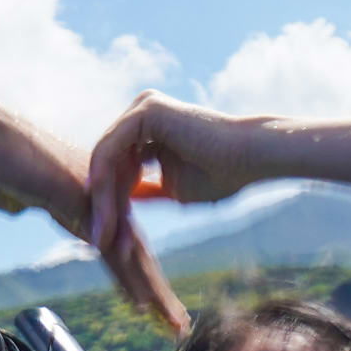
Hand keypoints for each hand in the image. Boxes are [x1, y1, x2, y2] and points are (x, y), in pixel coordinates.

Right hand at [0, 93, 184, 334]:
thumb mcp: (18, 190)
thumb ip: (34, 200)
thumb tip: (28, 208)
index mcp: (88, 190)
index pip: (122, 239)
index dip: (140, 273)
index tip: (154, 304)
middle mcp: (98, 191)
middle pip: (136, 247)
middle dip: (157, 288)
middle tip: (178, 324)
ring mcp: (92, 193)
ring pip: (131, 250)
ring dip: (154, 291)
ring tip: (173, 324)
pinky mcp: (79, 197)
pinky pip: (108, 245)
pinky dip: (127, 277)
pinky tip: (141, 303)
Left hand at [85, 92, 282, 330]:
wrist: (252, 158)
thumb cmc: (224, 174)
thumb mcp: (174, 188)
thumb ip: (148, 190)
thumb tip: (125, 203)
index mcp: (148, 129)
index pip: (117, 168)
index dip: (110, 204)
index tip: (107, 238)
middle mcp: (142, 113)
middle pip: (108, 164)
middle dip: (102, 205)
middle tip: (98, 242)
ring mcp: (143, 107)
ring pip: (106, 159)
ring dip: (102, 200)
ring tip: (102, 235)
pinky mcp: (146, 110)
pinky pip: (112, 149)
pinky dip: (106, 181)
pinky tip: (104, 211)